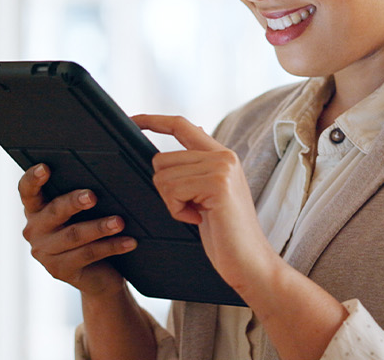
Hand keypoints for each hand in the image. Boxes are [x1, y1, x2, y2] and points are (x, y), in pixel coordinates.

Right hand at [18, 164, 136, 294]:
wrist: (97, 275)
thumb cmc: (89, 233)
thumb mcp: (81, 214)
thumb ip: (82, 198)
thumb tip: (103, 180)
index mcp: (36, 209)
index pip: (27, 191)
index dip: (33, 179)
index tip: (45, 168)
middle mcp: (34, 230)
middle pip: (54, 211)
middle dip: (74, 202)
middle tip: (92, 196)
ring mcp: (45, 253)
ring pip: (74, 235)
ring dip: (99, 227)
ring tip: (119, 222)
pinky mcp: (59, 270)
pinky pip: (88, 254)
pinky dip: (111, 246)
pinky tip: (128, 241)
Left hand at [134, 114, 281, 292]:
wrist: (250, 262)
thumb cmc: (226, 235)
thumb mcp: (209, 196)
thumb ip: (197, 168)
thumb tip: (185, 141)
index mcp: (221, 156)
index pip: (182, 126)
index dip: (154, 120)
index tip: (133, 121)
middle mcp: (223, 156)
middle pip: (161, 159)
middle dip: (166, 190)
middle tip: (191, 209)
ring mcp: (222, 168)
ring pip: (163, 176)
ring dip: (172, 203)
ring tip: (198, 215)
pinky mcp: (217, 184)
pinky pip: (172, 190)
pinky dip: (177, 211)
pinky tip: (198, 219)